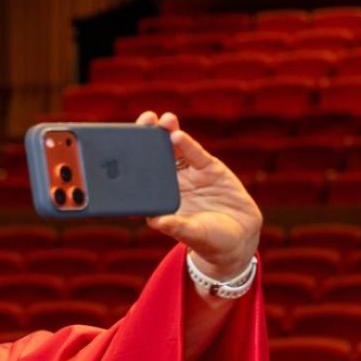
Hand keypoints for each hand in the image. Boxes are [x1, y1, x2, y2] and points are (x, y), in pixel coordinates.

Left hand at [134, 111, 262, 281]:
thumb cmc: (210, 240)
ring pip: (174, 150)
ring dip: (167, 134)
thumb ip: (176, 226)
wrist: (240, 236)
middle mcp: (171, 184)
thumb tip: (155, 221)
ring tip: (162, 121)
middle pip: (155, 157)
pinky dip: (187, 145)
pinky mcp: (208, 168)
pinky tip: (177, 135)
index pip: (141, 179)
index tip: (121, 150)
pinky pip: (195, 154)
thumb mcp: (193, 234)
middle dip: (148, 139)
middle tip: (143, 122)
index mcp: (159, 200)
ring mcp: (189, 174)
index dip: (131, 163)